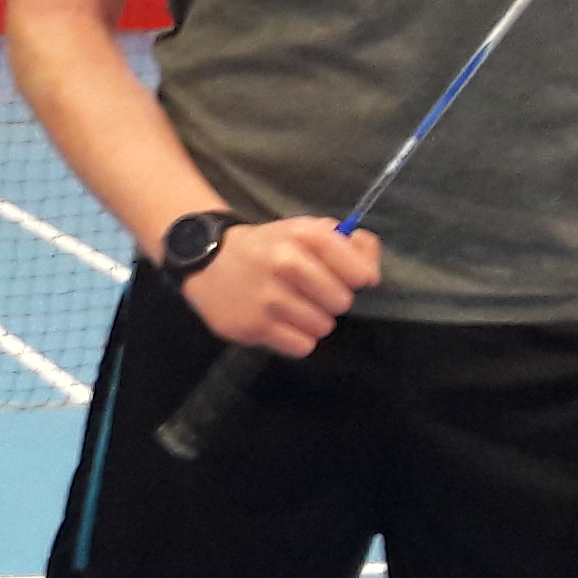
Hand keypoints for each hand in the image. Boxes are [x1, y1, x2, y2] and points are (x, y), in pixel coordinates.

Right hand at [182, 218, 381, 355]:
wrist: (206, 261)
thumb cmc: (266, 248)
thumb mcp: (303, 231)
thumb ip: (346, 244)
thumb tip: (371, 270)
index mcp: (304, 235)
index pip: (359, 271)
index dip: (359, 277)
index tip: (349, 278)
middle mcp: (285, 263)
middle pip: (342, 302)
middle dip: (331, 300)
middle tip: (310, 292)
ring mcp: (268, 297)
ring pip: (322, 327)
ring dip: (312, 321)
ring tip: (291, 307)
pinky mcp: (253, 326)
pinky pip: (301, 346)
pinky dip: (295, 338)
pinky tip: (279, 322)